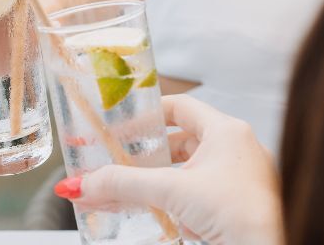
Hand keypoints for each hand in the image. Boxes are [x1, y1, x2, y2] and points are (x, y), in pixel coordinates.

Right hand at [59, 94, 282, 244]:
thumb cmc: (242, 216)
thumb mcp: (172, 192)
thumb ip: (123, 184)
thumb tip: (82, 184)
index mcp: (227, 130)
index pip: (178, 107)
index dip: (146, 115)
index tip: (121, 127)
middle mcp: (238, 150)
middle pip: (180, 140)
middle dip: (148, 155)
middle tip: (120, 161)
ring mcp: (242, 179)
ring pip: (189, 170)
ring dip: (160, 181)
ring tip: (133, 191)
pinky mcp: (241, 206)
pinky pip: (201, 194)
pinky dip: (178, 201)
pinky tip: (161, 214)